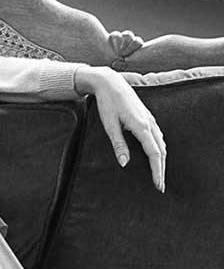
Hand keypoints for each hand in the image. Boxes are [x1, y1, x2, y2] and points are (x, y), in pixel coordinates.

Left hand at [75, 66, 165, 191]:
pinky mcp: (147, 116)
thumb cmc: (107, 103)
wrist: (109, 82)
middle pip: (161, 151)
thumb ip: (118, 144)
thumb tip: (124, 163)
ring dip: (161, 159)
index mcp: (141, 126)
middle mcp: (149, 123)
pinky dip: (160, 148)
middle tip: (159, 185)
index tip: (158, 185)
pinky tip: (156, 153)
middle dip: (161, 169)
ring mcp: (149, 118)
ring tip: (158, 173)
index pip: (154, 154)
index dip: (157, 171)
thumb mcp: (109, 125)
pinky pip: (158, 135)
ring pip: (161, 143)